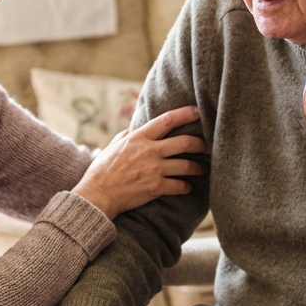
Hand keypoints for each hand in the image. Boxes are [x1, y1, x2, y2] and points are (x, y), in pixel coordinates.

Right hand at [73, 105, 207, 218]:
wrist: (98, 194)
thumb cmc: (102, 170)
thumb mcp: (112, 146)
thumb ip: (127, 135)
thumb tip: (134, 127)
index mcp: (138, 138)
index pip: (167, 121)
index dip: (185, 114)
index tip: (197, 111)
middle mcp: (149, 151)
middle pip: (184, 143)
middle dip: (200, 144)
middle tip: (207, 146)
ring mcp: (154, 169)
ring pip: (186, 165)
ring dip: (198, 167)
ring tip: (202, 169)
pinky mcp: (156, 187)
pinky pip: (179, 186)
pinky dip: (186, 187)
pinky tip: (188, 187)